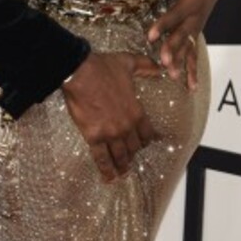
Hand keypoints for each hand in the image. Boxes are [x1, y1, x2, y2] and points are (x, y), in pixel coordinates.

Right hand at [62, 51, 160, 181]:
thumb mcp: (129, 63)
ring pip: (120, 156)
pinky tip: (108, 177)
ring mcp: (110, 134)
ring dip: (123, 166)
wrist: (80, 73)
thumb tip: (159, 68)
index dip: (147, 139)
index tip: (147, 144)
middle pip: (134, 147)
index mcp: (136, 111)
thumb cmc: (104, 68)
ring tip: (123, 173)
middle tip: (132, 158)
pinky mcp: (93, 137)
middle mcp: (126, 126)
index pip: (147, 133)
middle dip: (134, 153)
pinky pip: (101, 158)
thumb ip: (146, 66)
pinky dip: (106, 170)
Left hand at [147, 0, 226, 87]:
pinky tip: (191, 87)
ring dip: (182, 63)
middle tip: (163, 62)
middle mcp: (197, 16)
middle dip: (173, 49)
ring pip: (189, 47)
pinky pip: (194, 52)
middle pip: (184, 35)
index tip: (151, 35)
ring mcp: (198, 25)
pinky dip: (192, 70)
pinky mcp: (196, 31)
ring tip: (174, 78)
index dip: (165, 24)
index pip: (177, 13)